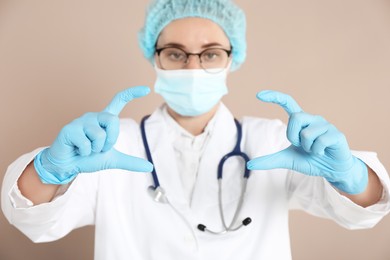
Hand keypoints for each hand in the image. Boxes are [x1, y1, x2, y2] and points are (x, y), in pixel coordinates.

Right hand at [34, 86, 153, 183]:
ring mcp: (80, 122)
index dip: (132, 94)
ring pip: (99, 135)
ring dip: (95, 149)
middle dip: (110, 140)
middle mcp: (93, 117)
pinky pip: (86, 144)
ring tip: (86, 149)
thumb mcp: (112, 159)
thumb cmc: (88, 158)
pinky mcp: (69, 130)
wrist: (68, 166)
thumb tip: (150, 166)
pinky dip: (85, 153)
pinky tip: (77, 150)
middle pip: (113, 120)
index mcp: (104, 120)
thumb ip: (131, 162)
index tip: (146, 90)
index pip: (119, 100)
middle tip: (99, 148)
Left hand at [246, 90, 367, 193]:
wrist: (332, 170)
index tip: (258, 95)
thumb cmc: (310, 160)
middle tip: (302, 146)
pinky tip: (323, 152)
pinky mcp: (336, 134)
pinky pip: (319, 141)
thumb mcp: (287, 160)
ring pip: (307, 133)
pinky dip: (317, 151)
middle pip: (295, 118)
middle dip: (294, 136)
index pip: (288, 102)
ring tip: (314, 150)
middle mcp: (313, 119)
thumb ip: (269, 160)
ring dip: (307, 147)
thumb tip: (249, 165)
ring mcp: (326, 125)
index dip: (274, 97)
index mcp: (301, 121)